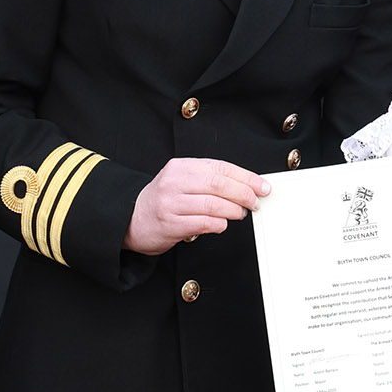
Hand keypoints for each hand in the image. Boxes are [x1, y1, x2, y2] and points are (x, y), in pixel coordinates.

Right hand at [124, 158, 269, 254]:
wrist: (129, 219)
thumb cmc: (162, 201)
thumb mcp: (182, 180)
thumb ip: (208, 180)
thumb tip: (245, 186)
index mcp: (180, 166)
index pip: (220, 167)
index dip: (245, 177)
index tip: (262, 186)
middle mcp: (174, 182)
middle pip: (219, 184)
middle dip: (244, 193)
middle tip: (256, 202)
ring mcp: (171, 203)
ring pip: (213, 204)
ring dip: (234, 210)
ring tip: (240, 213)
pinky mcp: (170, 224)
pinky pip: (203, 223)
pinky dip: (219, 224)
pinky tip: (223, 224)